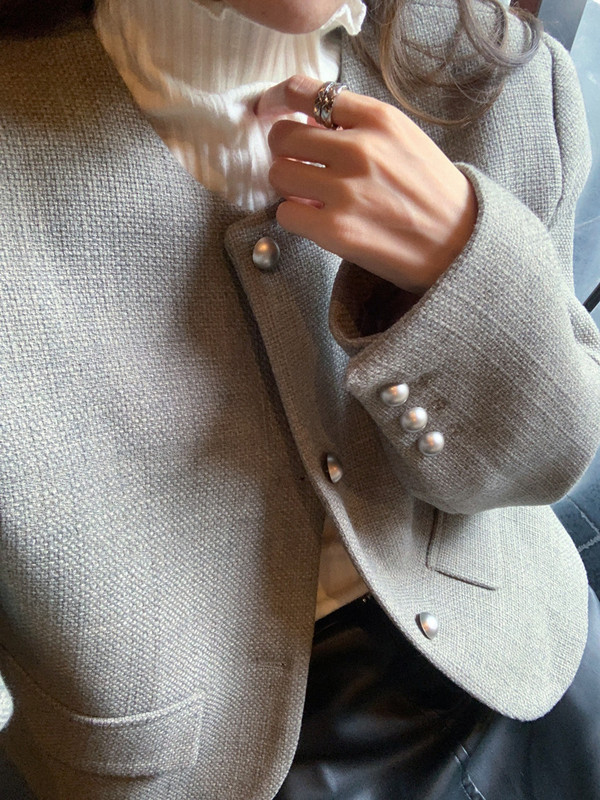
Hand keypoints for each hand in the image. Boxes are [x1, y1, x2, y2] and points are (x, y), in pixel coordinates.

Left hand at [255, 75, 477, 295]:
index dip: (279, 100)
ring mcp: (346, 191)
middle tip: (301, 165)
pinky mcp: (336, 229)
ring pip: (279, 174)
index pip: (305, 91)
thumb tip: (307, 121)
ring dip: (289, 186)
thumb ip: (358, 124)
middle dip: (286, 151)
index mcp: (379, 119)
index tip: (274, 111)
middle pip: (283, 136)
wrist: (458, 244)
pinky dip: (296, 217)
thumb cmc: (430, 192)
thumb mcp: (404, 139)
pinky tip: (317, 218)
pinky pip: (286, 213)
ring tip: (311, 194)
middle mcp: (360, 149)